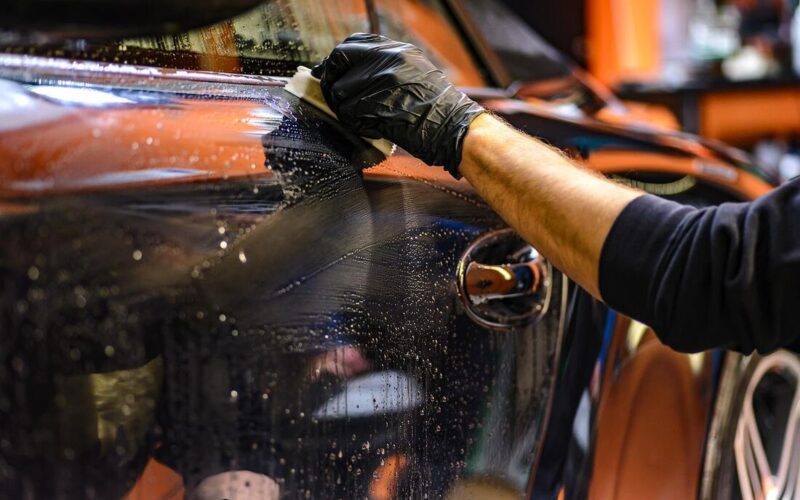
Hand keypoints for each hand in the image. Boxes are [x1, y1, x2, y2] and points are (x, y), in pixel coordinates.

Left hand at [312, 33, 483, 177]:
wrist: (455, 127)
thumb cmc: (437, 108)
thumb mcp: (415, 72)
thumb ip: (384, 67)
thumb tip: (351, 72)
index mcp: (395, 50)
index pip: (351, 45)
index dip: (336, 61)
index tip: (329, 72)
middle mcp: (386, 60)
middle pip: (339, 63)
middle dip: (331, 81)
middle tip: (334, 97)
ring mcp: (380, 81)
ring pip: (340, 92)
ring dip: (345, 109)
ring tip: (364, 118)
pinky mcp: (376, 105)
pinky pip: (348, 114)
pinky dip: (356, 125)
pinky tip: (372, 128)